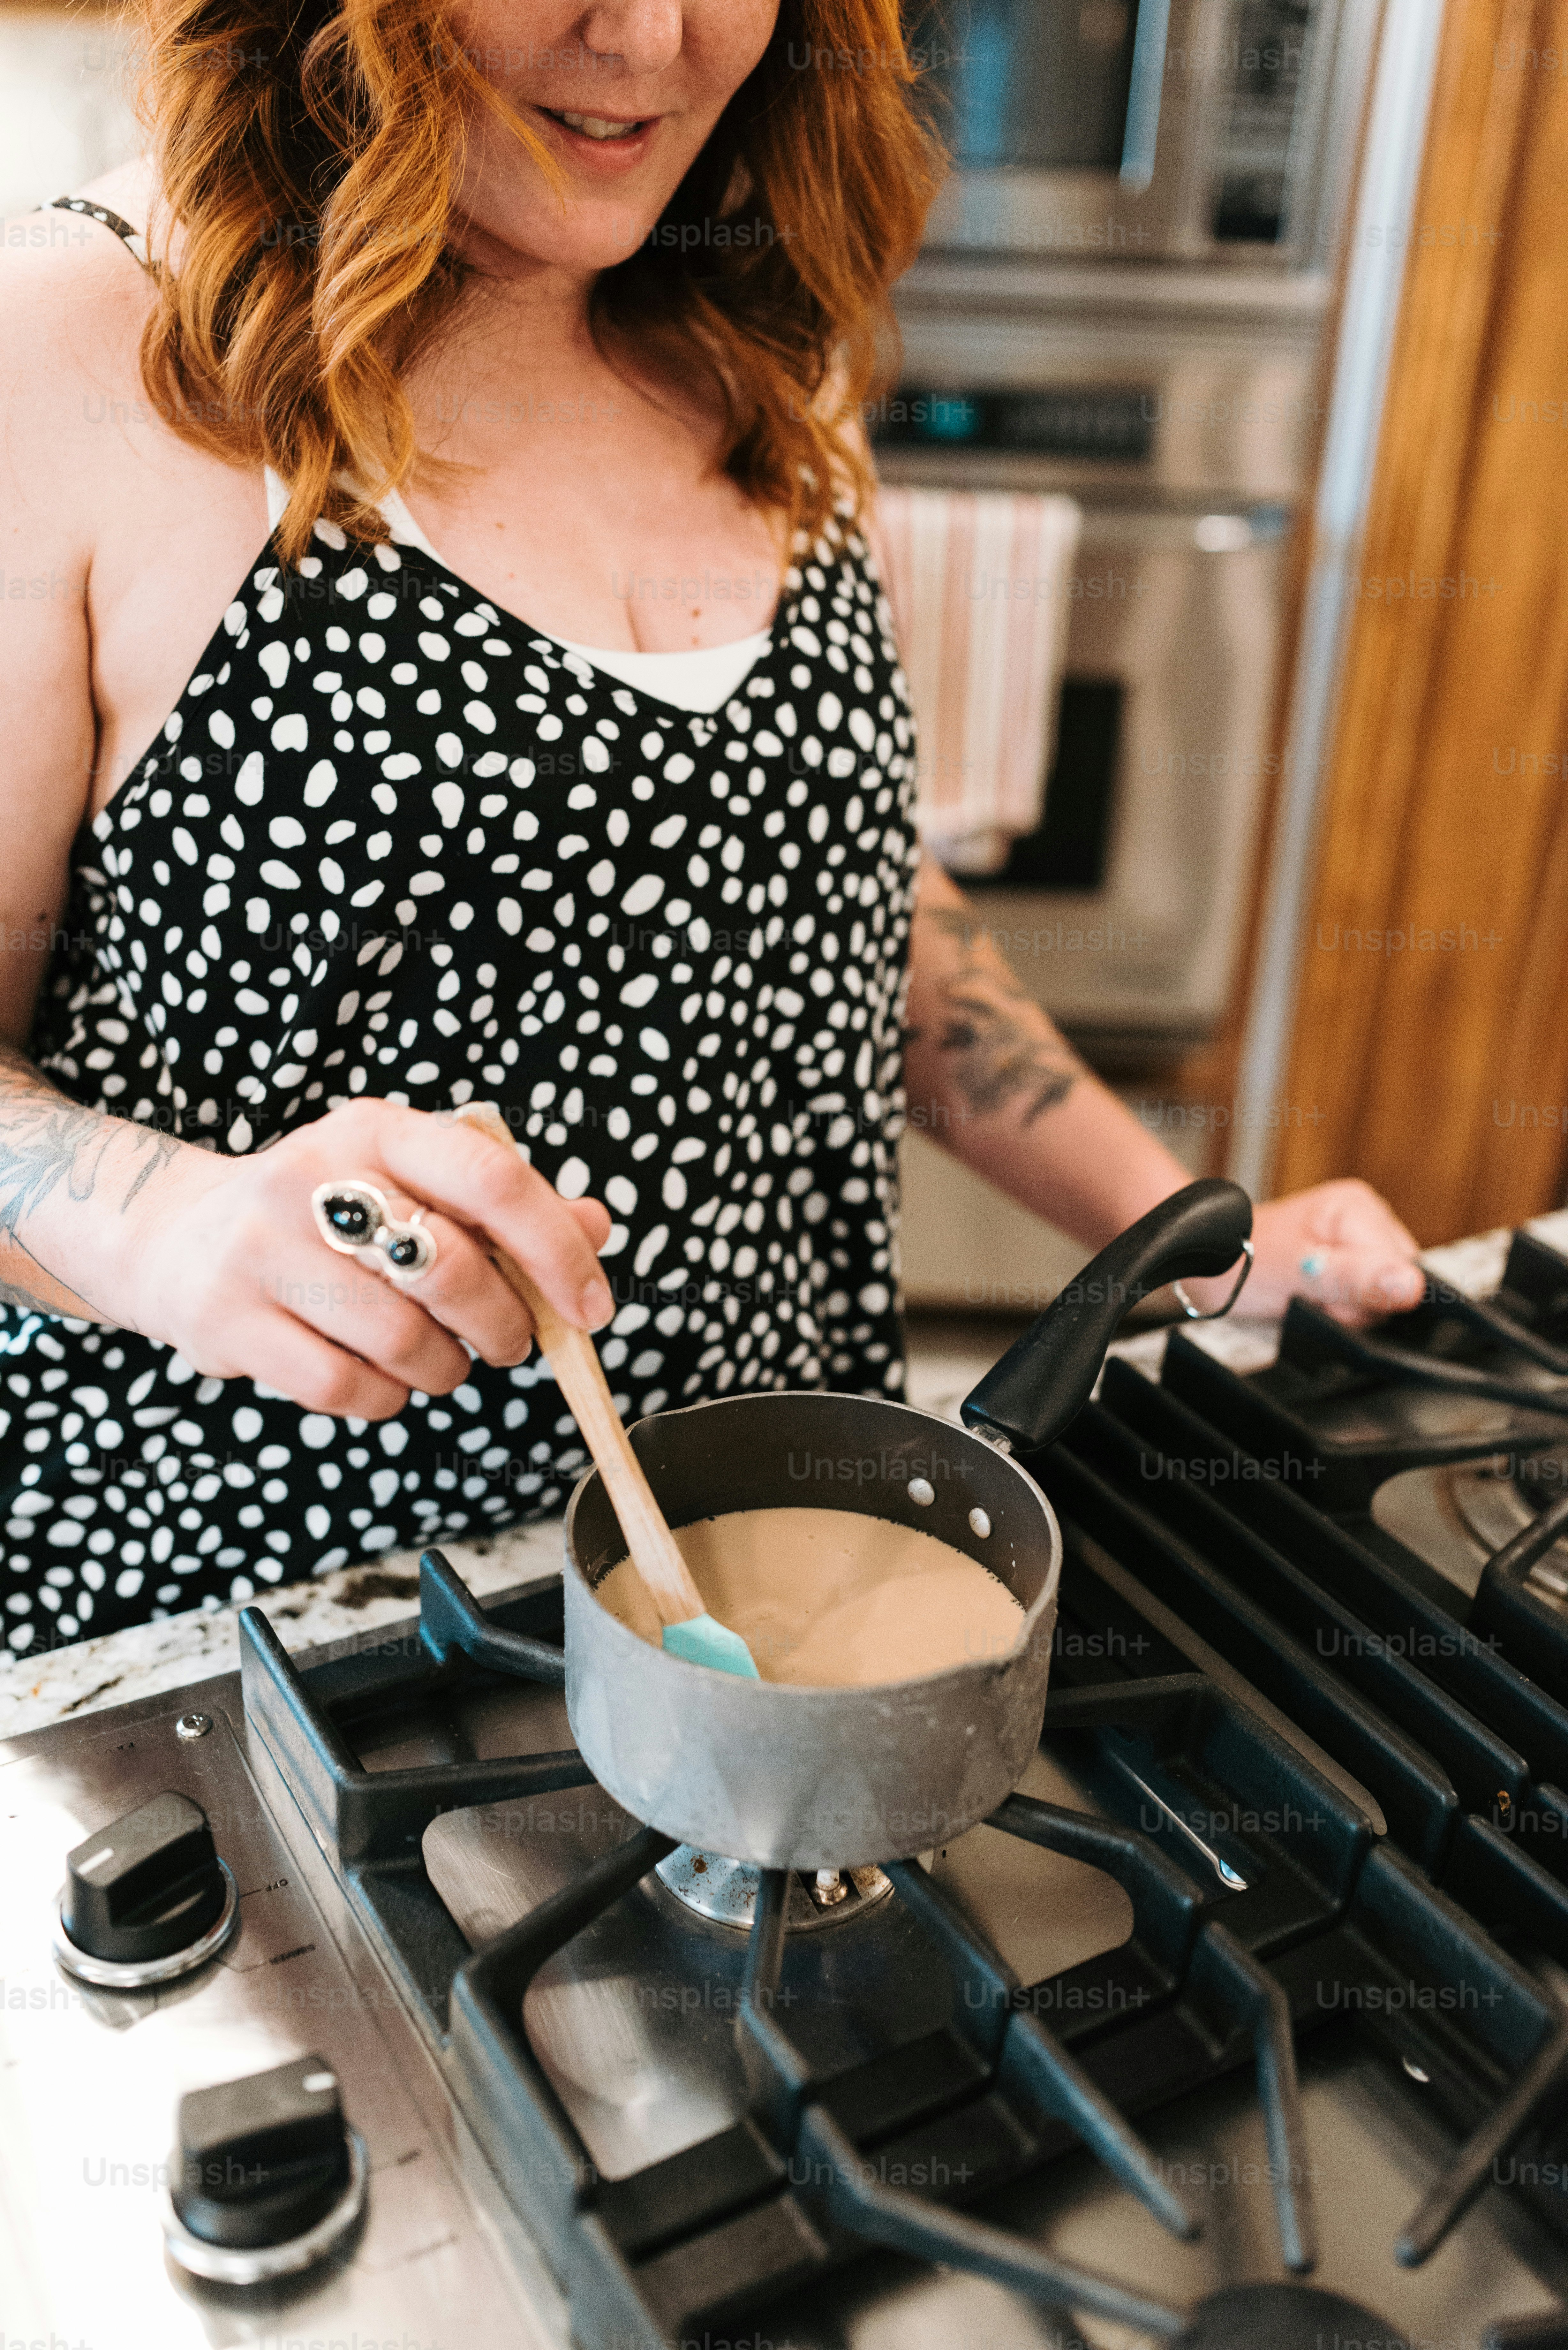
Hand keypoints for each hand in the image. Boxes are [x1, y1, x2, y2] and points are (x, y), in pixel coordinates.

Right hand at [119, 1099, 612, 1417]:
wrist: (177, 1235)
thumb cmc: (324, 1213)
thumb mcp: (407, 1181)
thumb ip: (502, 1204)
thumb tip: (594, 1227)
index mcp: (374, 1129)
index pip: (491, 1179)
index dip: (557, 1250)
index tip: (592, 1307)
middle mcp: (313, 1179)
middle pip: (451, 1268)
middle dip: (504, 1323)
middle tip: (510, 1341)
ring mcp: (262, 1251)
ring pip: (403, 1339)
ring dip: (445, 1368)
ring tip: (439, 1358)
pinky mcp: (228, 1322)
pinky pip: (347, 1389)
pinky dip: (386, 1398)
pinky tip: (380, 1377)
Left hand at [1180, 1177, 1423, 1328]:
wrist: (1208, 1263)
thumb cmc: (1241, 1261)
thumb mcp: (1296, 1273)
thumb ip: (1354, 1278)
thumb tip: (1410, 1285)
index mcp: (1358, 1207)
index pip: (1401, 1271)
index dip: (1366, 1298)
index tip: (1324, 1296)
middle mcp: (1365, 1217)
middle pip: (1395, 1284)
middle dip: (1355, 1304)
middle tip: (1310, 1296)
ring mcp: (1358, 1240)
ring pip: (1382, 1296)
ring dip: (1346, 1307)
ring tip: (1308, 1295)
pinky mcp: (1349, 1261)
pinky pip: (1365, 1297)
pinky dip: (1340, 1307)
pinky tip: (1315, 1298)